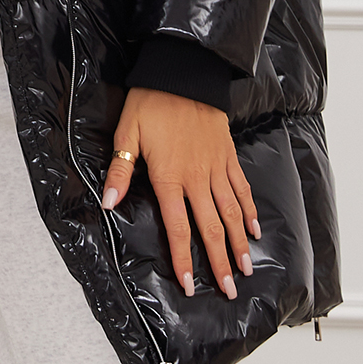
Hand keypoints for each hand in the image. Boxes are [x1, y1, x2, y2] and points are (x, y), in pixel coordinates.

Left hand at [102, 87, 259, 299]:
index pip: (179, 228)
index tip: (192, 286)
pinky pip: (241, 187)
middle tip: (230, 291)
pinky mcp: (228, 155)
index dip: (184, 259)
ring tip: (246, 269)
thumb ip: (119, 172)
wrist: (183, 72)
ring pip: (231, 212)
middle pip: (212, 228)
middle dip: (219, 263)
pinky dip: (248, 210)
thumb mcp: (126, 135)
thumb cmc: (150, 103)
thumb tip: (108, 203)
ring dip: (239, 244)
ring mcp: (216, 167)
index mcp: (170, 177)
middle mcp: (197, 177)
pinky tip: (253, 229)